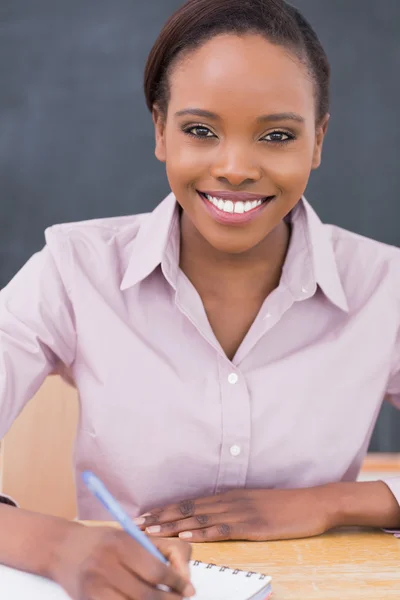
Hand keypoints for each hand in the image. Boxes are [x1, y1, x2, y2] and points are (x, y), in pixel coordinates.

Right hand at [50, 523, 194, 598]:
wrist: (61, 548)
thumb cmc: (104, 541)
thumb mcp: (131, 536)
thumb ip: (160, 550)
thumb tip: (183, 576)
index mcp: (121, 543)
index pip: (157, 570)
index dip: (177, 583)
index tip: (188, 589)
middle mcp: (106, 564)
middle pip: (147, 594)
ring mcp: (95, 586)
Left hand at [135, 487, 335, 541]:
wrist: (313, 502)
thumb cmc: (284, 505)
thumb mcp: (254, 503)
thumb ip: (232, 508)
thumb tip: (211, 517)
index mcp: (228, 496)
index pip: (189, 502)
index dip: (165, 509)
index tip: (144, 515)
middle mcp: (229, 501)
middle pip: (187, 508)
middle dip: (160, 517)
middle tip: (136, 524)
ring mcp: (240, 512)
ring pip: (198, 518)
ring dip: (172, 525)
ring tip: (151, 532)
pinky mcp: (252, 525)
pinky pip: (222, 528)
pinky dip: (202, 532)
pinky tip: (187, 536)